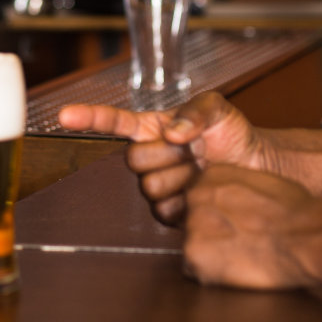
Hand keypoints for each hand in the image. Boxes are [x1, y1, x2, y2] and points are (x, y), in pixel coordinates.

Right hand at [58, 92, 272, 223]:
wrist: (257, 168)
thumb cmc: (234, 134)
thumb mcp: (217, 108)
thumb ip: (195, 112)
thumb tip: (174, 132)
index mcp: (151, 128)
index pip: (113, 122)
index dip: (88, 117)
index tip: (64, 115)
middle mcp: (147, 157)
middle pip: (132, 160)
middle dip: (167, 155)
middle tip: (194, 150)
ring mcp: (155, 186)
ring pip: (149, 187)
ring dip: (181, 178)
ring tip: (202, 170)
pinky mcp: (169, 213)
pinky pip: (164, 211)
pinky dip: (188, 201)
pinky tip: (201, 190)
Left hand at [183, 165, 319, 289]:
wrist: (306, 237)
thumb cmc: (296, 213)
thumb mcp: (261, 184)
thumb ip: (236, 191)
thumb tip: (232, 205)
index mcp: (212, 174)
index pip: (199, 199)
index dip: (219, 218)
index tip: (237, 227)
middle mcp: (195, 196)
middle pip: (191, 222)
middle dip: (210, 236)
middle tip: (239, 245)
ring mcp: (192, 225)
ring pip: (192, 247)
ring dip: (211, 256)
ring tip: (242, 257)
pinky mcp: (193, 256)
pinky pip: (195, 271)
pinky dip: (212, 275)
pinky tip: (237, 270)